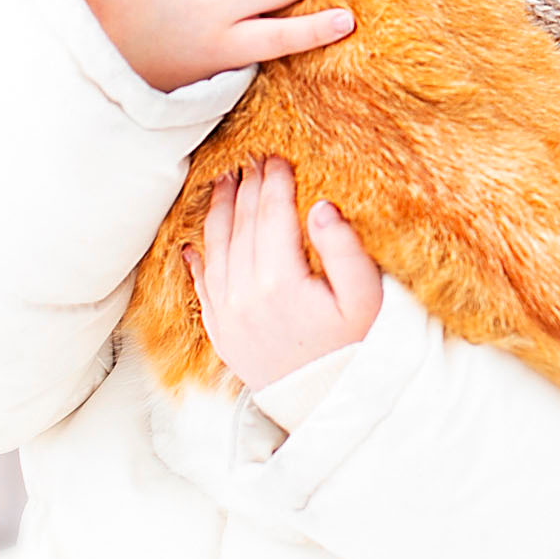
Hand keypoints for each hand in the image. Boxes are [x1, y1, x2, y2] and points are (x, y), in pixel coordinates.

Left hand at [187, 158, 384, 390]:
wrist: (328, 402)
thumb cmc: (355, 346)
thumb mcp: (366, 296)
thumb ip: (344, 249)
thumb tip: (320, 207)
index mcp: (280, 281)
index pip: (272, 215)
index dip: (274, 182)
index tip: (277, 156)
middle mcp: (245, 294)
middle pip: (241, 225)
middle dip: (245, 187)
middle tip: (249, 158)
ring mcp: (228, 314)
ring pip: (215, 249)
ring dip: (217, 211)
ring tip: (221, 182)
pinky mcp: (221, 332)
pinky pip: (201, 286)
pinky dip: (196, 259)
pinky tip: (193, 241)